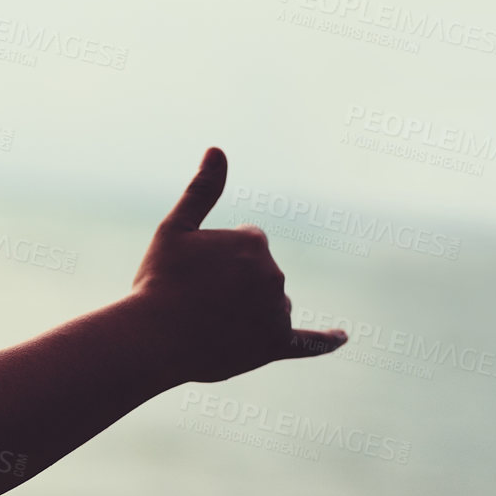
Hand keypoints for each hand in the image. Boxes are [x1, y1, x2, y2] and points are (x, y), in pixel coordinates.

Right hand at [131, 147, 346, 384]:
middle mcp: (274, 275)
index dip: (216, 258)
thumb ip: (201, 190)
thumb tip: (218, 150)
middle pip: (259, 275)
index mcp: (254, 242)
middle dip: (233, 284)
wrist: (152, 339)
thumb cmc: (158, 282)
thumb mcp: (174, 228)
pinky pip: (309, 343)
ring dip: (248, 311)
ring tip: (210, 324)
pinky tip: (343, 337)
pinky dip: (325, 342)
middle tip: (197, 299)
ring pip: (270, 306)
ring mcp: (276, 312)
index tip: (194, 272)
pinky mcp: (275, 346)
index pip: (246, 245)